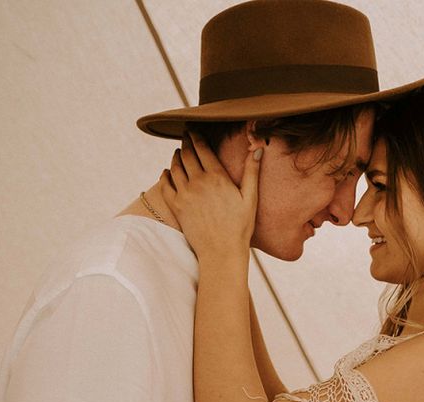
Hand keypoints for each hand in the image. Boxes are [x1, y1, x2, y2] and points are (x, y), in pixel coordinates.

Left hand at [160, 132, 261, 260]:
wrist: (221, 251)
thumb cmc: (240, 227)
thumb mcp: (250, 198)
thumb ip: (252, 171)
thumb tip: (258, 147)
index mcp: (217, 177)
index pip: (202, 149)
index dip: (196, 137)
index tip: (193, 129)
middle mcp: (198, 182)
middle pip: (187, 155)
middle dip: (185, 143)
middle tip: (185, 136)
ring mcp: (185, 194)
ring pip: (175, 167)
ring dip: (175, 157)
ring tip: (178, 153)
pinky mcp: (176, 206)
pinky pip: (165, 185)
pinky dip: (165, 175)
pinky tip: (167, 172)